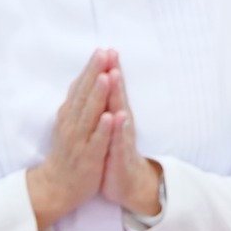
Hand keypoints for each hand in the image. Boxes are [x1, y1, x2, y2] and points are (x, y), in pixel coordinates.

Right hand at [27, 49, 117, 230]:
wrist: (57, 186)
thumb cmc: (67, 152)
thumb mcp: (68, 123)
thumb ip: (76, 102)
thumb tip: (82, 78)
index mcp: (69, 115)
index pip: (80, 87)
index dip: (91, 69)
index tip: (101, 50)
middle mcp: (72, 124)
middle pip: (84, 95)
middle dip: (95, 74)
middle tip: (104, 53)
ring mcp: (79, 140)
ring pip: (89, 115)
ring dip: (98, 95)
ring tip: (107, 76)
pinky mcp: (88, 157)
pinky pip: (96, 141)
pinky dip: (103, 128)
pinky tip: (110, 115)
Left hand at [98, 59, 163, 216]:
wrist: (128, 182)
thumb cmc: (115, 152)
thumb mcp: (109, 127)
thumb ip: (107, 105)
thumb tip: (102, 83)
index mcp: (114, 115)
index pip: (111, 89)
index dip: (108, 69)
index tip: (105, 48)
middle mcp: (121, 123)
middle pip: (117, 94)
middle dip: (114, 74)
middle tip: (112, 53)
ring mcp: (121, 138)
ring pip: (119, 112)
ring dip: (116, 94)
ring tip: (114, 75)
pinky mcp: (120, 155)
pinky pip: (119, 140)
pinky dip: (118, 128)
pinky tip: (118, 116)